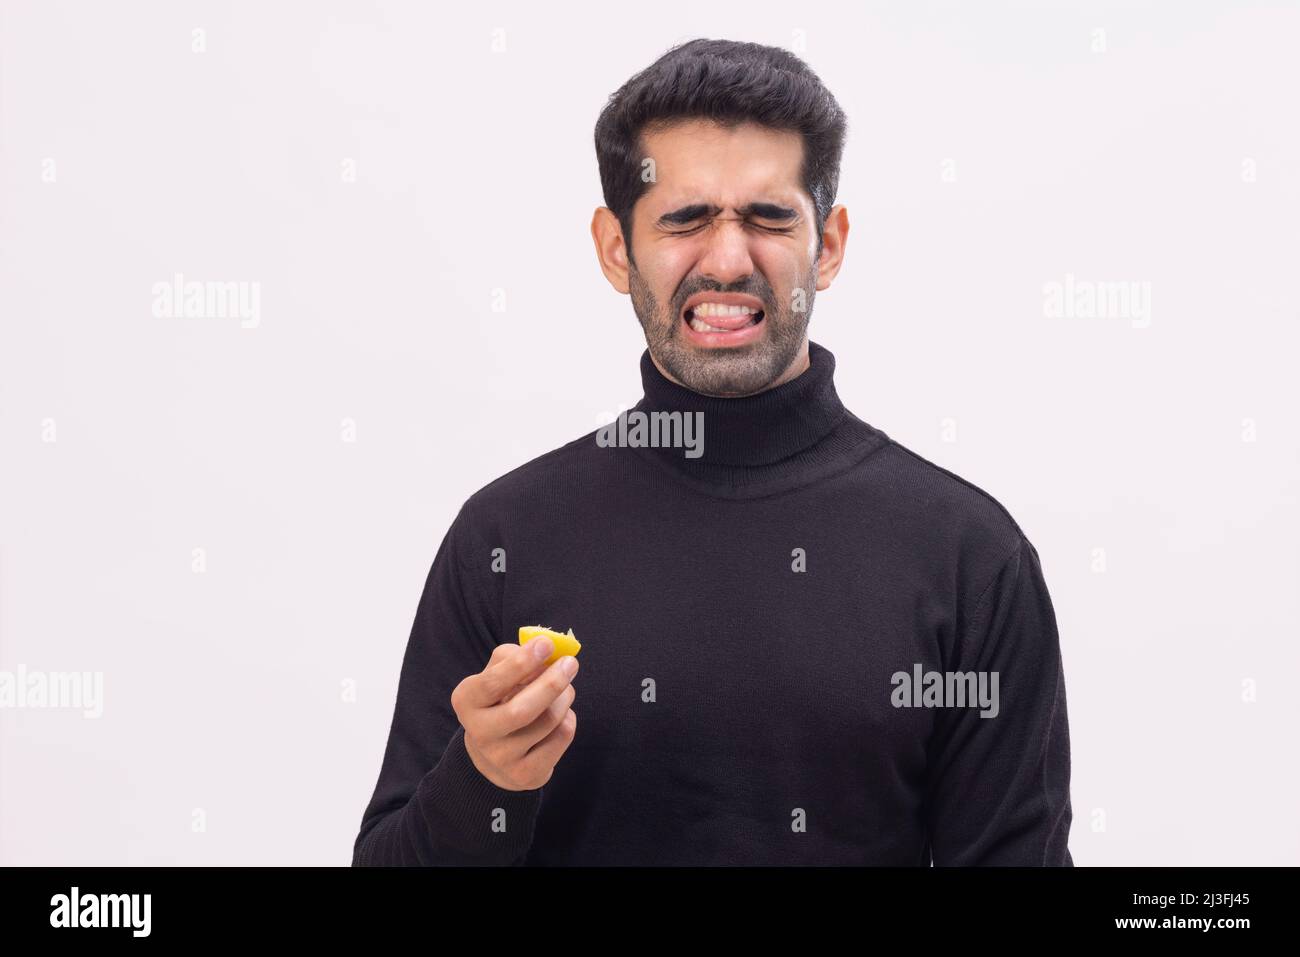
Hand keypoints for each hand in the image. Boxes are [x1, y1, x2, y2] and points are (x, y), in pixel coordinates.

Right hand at [451, 637, 578, 790]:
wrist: (494, 755)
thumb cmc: (500, 700)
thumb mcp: (497, 674)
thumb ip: (514, 657)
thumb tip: (545, 651)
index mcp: (466, 701)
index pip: (492, 683)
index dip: (521, 663)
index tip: (546, 644)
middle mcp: (479, 733)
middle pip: (522, 710)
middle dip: (552, 683)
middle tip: (571, 663)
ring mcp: (501, 759)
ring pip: (548, 721)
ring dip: (565, 698)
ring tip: (566, 689)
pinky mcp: (526, 774)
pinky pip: (561, 737)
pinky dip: (568, 718)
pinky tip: (561, 715)